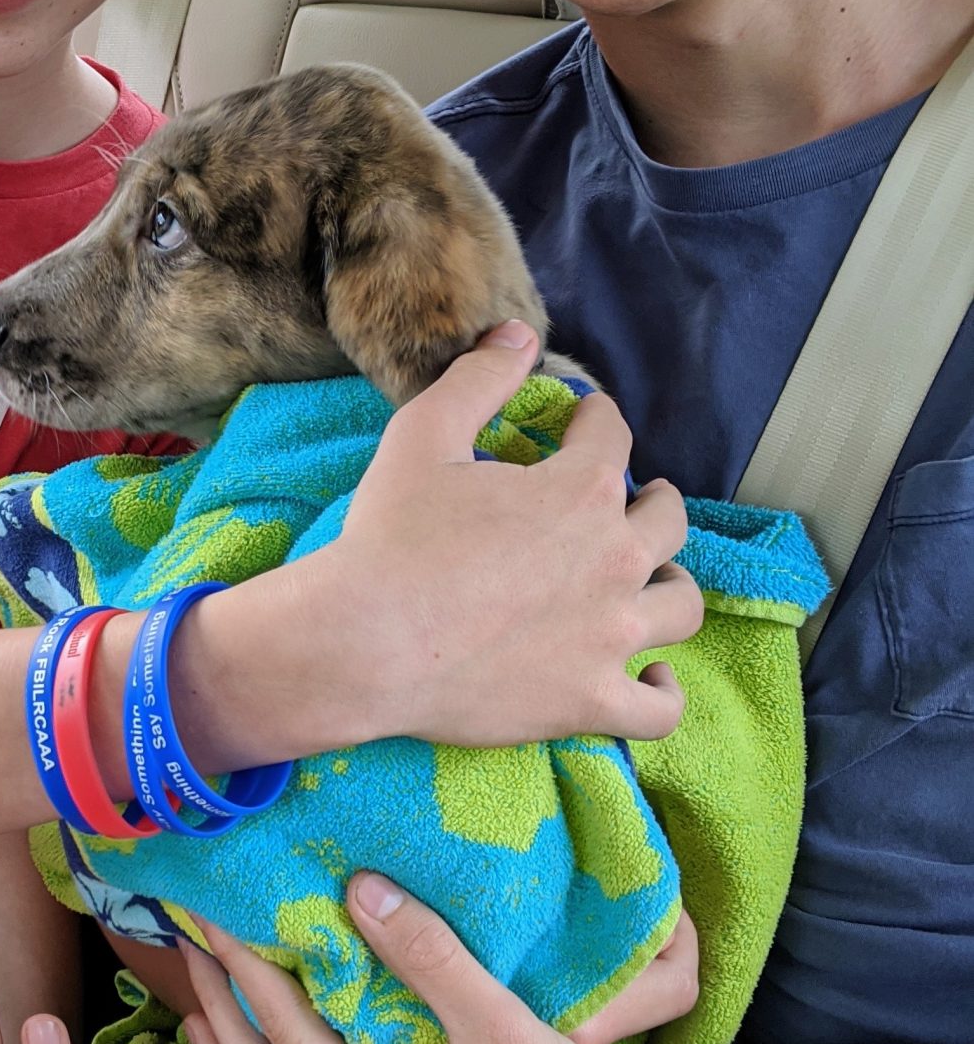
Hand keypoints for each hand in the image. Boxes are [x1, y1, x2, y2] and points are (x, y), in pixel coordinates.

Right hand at [311, 324, 701, 749]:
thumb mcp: (423, 435)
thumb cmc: (389, 538)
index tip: (584, 422)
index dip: (597, 421)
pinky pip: (659, 708)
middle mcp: (614, 560)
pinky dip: (661, 691)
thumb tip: (520, 335)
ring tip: (648, 580)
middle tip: (629, 502)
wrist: (363, 643)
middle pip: (667, 520)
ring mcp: (610, 637)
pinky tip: (650, 676)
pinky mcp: (590, 701)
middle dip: (651, 501)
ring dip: (667, 584)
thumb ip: (480, 379)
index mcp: (581, 491)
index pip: (613, 437)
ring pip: (680, 605)